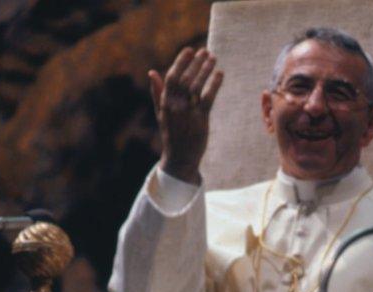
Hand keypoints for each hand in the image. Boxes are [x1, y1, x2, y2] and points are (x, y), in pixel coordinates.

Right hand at [148, 47, 224, 183]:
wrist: (180, 159)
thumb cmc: (171, 134)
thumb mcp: (161, 113)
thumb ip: (157, 92)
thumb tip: (152, 73)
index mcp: (165, 103)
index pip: (172, 77)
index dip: (181, 62)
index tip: (190, 50)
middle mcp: (175, 106)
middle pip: (186, 79)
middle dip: (196, 63)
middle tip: (205, 51)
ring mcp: (188, 113)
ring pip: (197, 87)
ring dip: (206, 70)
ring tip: (213, 58)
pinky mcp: (201, 120)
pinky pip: (208, 98)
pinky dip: (214, 84)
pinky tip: (220, 74)